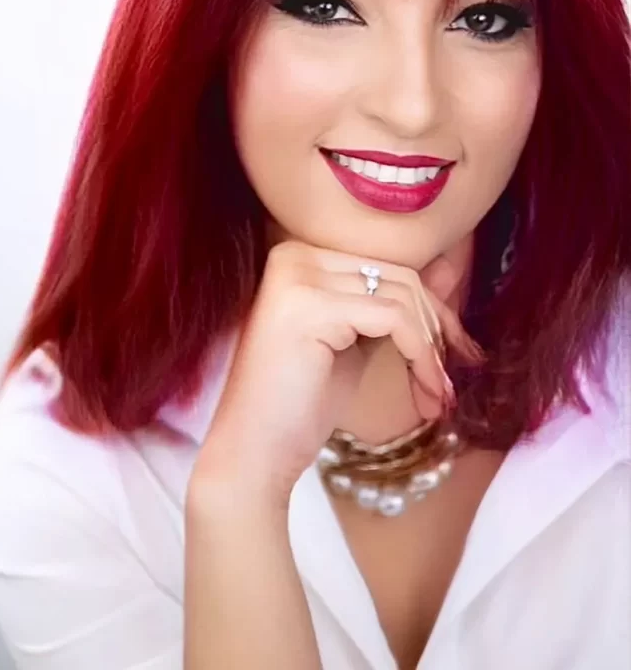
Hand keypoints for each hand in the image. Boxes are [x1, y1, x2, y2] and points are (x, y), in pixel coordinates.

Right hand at [187, 241, 482, 510]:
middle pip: (398, 276)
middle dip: (438, 329)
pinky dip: (420, 357)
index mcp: (298, 256)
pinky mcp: (309, 306)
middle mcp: (293, 256)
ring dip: (432, 351)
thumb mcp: (358, 344)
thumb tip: (447, 267)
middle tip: (450, 382)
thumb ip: (394, 304)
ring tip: (438, 396)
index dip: (430, 310)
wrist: (253, 456)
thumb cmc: (300, 405)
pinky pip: (393, 319)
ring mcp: (297, 277)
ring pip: (401, 297)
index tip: (458, 353)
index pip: (386, 267)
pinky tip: (425, 394)